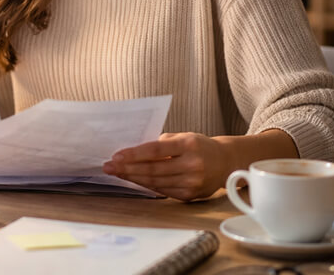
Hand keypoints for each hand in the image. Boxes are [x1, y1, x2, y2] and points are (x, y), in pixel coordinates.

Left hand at [102, 132, 231, 200]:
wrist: (225, 162)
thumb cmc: (199, 146)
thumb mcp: (183, 137)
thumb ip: (161, 143)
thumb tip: (134, 151)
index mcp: (189, 145)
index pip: (156, 151)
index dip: (134, 154)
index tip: (116, 156)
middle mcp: (192, 165)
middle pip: (153, 169)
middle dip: (127, 168)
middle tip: (108, 166)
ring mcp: (192, 182)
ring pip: (155, 182)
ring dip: (133, 178)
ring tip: (116, 173)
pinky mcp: (190, 195)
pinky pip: (162, 191)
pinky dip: (146, 186)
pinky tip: (134, 180)